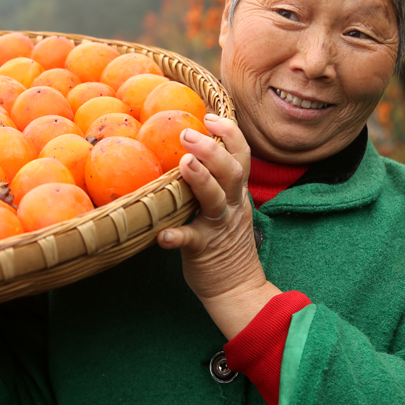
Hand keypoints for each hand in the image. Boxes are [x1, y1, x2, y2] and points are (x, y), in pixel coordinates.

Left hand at [158, 114, 281, 338]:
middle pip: (232, 171)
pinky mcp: (203, 250)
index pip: (241, 155)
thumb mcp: (227, 206)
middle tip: (188, 133)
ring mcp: (218, 228)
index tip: (210, 116)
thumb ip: (214, 181)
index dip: (229, 132)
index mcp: (236, 193)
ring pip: (216, 199)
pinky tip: (163, 235)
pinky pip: (191, 240)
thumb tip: (188, 148)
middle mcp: (232, 206)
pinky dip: (177, 236)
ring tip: (185, 163)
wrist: (237, 289)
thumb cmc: (223, 241)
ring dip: (201, 180)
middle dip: (213, 149)